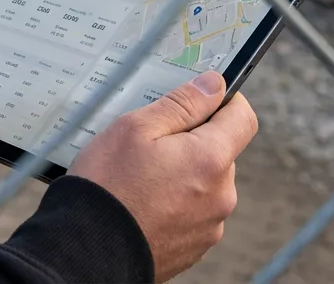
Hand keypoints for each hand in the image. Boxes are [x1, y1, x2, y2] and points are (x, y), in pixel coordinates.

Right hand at [68, 70, 257, 281]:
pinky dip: (175, 199)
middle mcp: (221, 195)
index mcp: (211, 160)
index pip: (243, 117)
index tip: (197, 98)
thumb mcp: (136, 127)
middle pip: (221, 149)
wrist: (89, 249)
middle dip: (192, 138)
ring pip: (206, 180)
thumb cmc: (108, 185)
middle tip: (150, 139)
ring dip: (183, 170)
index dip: (223, 100)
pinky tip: (143, 199)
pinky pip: (194, 209)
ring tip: (140, 174)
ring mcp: (210, 225)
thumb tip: (214, 85)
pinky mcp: (195, 247)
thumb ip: (181, 103)